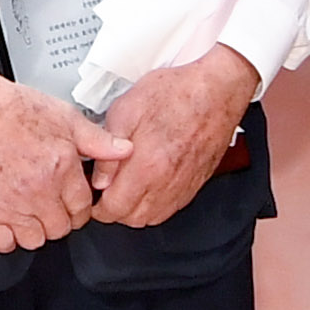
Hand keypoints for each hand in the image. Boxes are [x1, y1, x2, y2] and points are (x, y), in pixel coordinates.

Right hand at [0, 74, 131, 254]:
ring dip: (37, 230)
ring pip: (36, 240)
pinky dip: (8, 238)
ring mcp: (12, 204)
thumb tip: (126, 150)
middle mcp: (39, 191)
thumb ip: (97, 138)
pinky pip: (3, 243)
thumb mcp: (65, 116)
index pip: (83, 207)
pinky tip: (10, 222)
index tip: (72, 200)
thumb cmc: (13, 109)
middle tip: (52, 203)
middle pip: (62, 228)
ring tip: (32, 212)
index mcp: (61, 168)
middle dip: (61, 218)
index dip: (80, 205)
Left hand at [89, 48, 257, 229]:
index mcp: (147, 167)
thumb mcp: (124, 112)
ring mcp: (184, 185)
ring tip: (125, 189)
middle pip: (132, 219)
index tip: (92, 195)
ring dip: (135, 210)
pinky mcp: (196, 182)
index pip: (114, 210)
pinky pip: (172, 207)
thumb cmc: (175, 93)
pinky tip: (148, 186)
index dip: (97, 206)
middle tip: (106, 191)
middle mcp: (167, 182)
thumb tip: (99, 180)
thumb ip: (107, 152)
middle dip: (114, 210)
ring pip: (153, 217)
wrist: (217, 90)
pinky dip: (156, 204)